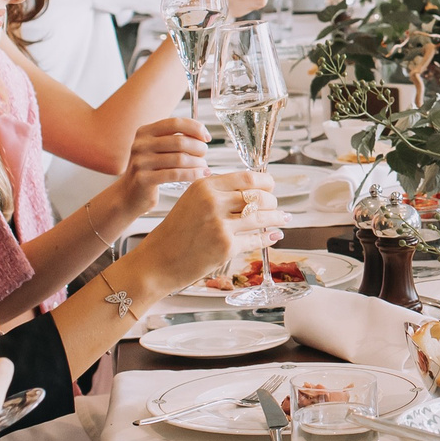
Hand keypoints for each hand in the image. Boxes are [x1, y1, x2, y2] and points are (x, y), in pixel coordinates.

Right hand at [118, 115, 210, 214]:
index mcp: (145, 132)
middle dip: (198, 147)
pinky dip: (193, 174)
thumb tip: (202, 135)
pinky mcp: (143, 179)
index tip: (206, 137)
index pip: (175, 123)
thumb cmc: (150, 169)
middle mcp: (140, 144)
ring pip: (180, 159)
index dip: (195, 128)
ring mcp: (140, 162)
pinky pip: (175, 174)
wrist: (129, 194)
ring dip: (198, 162)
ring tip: (204, 167)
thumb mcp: (157, 149)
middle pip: (179, 141)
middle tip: (204, 155)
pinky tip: (201, 175)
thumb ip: (175, 138)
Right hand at [136, 172, 280, 293]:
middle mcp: (213, 203)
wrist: (156, 262)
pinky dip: (268, 237)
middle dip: (272, 201)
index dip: (265, 181)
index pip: (247, 178)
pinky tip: (273, 235)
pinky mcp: (226, 247)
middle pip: (259, 197)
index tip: (271, 186)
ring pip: (262, 218)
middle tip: (275, 205)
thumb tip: (251, 189)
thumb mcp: (191, 201)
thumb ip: (217, 193)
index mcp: (204, 186)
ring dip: (277, 218)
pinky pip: (256, 239)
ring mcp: (220, 226)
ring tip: (283, 218)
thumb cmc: (174, 233)